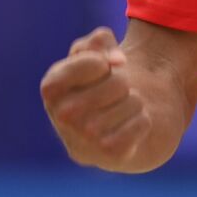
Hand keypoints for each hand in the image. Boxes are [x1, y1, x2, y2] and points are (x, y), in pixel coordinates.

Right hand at [40, 27, 149, 167]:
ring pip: (134, 101)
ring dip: (135, 103)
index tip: (101, 69)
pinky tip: (127, 129)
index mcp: (52, 89)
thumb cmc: (100, 84)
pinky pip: (144, 123)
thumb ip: (99, 41)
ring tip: (119, 112)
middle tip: (113, 94)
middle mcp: (62, 116)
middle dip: (124, 83)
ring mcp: (85, 139)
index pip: (92, 61)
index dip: (105, 61)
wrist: (113, 128)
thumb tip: (116, 60)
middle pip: (119, 82)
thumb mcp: (94, 53)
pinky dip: (143, 121)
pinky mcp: (110, 154)